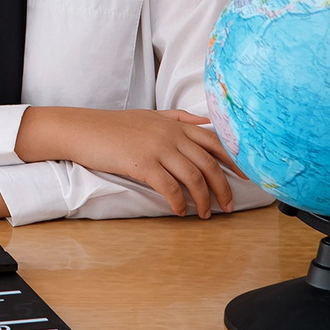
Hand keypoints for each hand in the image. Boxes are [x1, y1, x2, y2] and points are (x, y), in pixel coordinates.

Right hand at [17, 107, 242, 217]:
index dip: (234, 161)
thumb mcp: (149, 115)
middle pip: (209, 163)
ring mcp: (157, 148)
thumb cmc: (113, 125)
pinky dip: (178, 203)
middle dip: (223, 188)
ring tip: (204, 214)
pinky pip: (169, 187)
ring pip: (193, 177)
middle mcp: (171, 134)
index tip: (247, 177)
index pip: (215, 141)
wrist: (82, 129)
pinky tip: (180, 211)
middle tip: (228, 206)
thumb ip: (178, 118)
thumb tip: (205, 121)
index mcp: (175, 124)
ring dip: (203, 200)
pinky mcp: (142, 163)